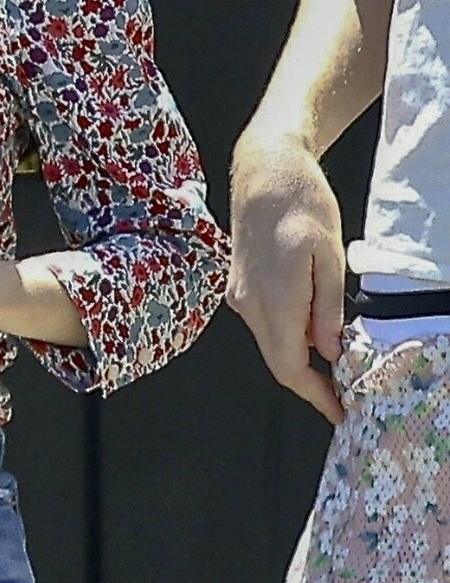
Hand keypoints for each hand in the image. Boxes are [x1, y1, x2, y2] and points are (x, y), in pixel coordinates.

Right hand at [227, 129, 345, 423]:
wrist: (264, 170)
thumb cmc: (301, 202)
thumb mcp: (330, 255)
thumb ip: (327, 309)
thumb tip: (329, 352)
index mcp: (274, 298)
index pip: (290, 367)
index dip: (315, 396)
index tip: (339, 412)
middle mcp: (248, 303)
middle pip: (278, 361)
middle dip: (311, 383)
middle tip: (344, 394)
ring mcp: (239, 295)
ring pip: (271, 344)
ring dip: (301, 359)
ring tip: (336, 363)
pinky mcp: (238, 286)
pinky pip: (265, 325)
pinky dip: (289, 336)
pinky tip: (314, 329)